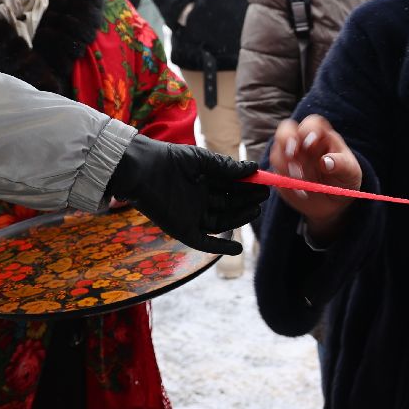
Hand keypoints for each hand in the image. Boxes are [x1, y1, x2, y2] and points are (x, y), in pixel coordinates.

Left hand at [107, 136, 265, 255]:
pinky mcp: (183, 230)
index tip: (265, 184)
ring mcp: (192, 216)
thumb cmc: (170, 159)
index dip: (248, 187)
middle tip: (264, 196)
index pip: (231, 188)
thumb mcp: (203, 160)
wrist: (143, 169)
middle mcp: (200, 200)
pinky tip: (238, 248)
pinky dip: (220, 247)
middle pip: (230, 205)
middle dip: (247, 201)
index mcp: (204, 182)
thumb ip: (226, 167)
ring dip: (239, 218)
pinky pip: (205, 242)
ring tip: (255, 210)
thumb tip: (253, 168)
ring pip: (222, 221)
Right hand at [270, 115, 361, 242]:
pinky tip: (300, 192)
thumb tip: (326, 161)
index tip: (310, 143)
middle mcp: (302, 143)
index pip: (312, 123)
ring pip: (278, 153)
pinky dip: (285, 182)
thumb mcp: (350, 171)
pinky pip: (275, 175)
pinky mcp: (281, 174)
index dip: (309, 130)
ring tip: (302, 182)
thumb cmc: (344, 178)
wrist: (334, 200)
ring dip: (286, 166)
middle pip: (286, 130)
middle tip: (292, 155)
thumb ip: (341, 164)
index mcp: (321, 136)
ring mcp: (289, 158)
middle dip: (286, 139)